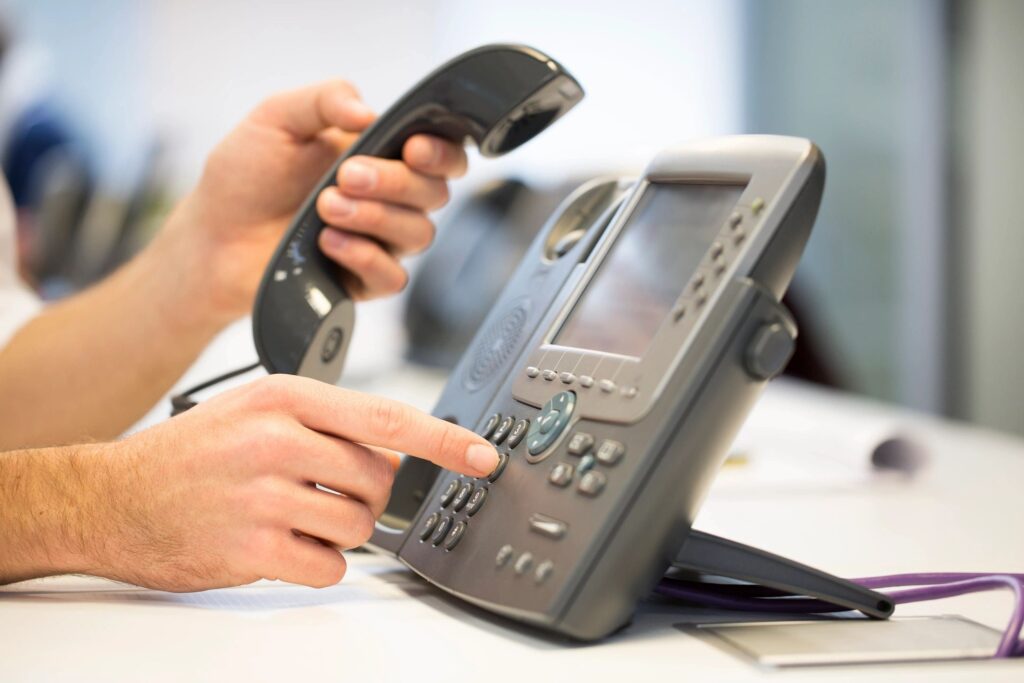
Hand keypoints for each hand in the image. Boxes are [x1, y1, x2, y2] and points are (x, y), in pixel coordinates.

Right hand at [74, 376, 497, 590]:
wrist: (111, 496)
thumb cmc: (192, 453)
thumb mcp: (257, 409)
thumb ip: (328, 425)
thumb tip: (397, 458)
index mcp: (286, 397)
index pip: (388, 419)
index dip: (445, 441)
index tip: (483, 457)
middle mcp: (278, 440)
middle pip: (379, 480)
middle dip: (365, 495)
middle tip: (320, 493)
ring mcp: (264, 494)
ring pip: (359, 525)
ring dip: (339, 531)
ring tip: (292, 517)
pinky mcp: (251, 548)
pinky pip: (329, 567)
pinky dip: (316, 563)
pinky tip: (281, 546)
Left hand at [159, 80, 467, 324]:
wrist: (212, 238)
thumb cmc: (244, 178)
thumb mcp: (276, 119)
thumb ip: (324, 100)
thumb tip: (369, 111)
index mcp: (378, 155)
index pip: (440, 155)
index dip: (441, 153)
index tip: (412, 148)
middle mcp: (387, 199)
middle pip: (433, 193)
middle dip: (396, 182)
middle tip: (346, 176)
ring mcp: (378, 241)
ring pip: (418, 234)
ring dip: (376, 218)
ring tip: (325, 208)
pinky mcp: (361, 280)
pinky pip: (393, 277)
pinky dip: (366, 258)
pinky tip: (329, 243)